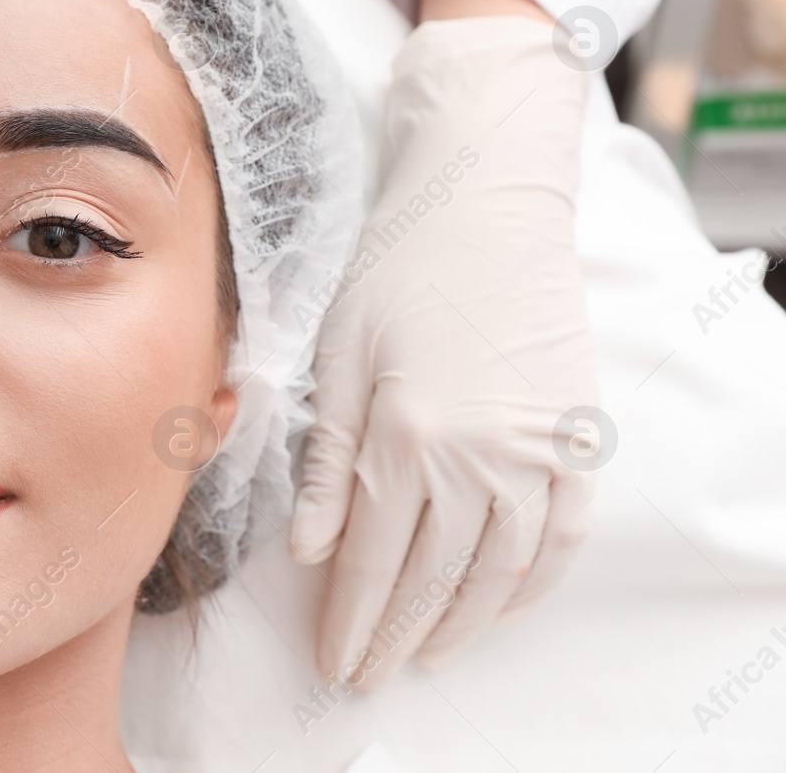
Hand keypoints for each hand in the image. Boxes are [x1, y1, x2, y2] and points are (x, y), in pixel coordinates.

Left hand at [292, 14, 599, 687]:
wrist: (487, 204)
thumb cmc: (396, 269)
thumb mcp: (336, 357)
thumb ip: (325, 462)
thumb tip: (307, 551)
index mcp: (403, 437)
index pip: (370, 562)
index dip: (349, 621)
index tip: (333, 661)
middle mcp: (475, 457)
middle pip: (430, 580)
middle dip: (392, 638)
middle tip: (366, 676)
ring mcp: (535, 450)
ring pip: (497, 572)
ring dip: (459, 625)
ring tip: (425, 655)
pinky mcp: (574, 435)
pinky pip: (562, 536)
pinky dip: (533, 583)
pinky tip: (501, 608)